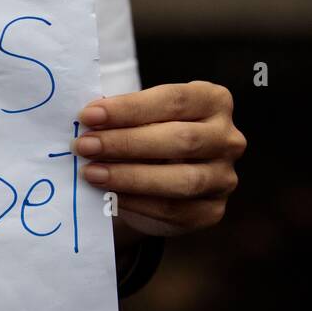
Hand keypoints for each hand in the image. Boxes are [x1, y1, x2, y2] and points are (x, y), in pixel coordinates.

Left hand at [76, 82, 244, 236]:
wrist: (157, 182)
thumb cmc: (145, 136)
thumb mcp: (138, 118)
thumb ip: (120, 115)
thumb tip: (87, 119)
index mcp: (212, 101)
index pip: (174, 100)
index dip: (130, 108)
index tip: (89, 115)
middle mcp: (228, 138)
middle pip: (181, 139)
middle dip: (126, 143)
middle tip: (84, 146)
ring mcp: (224, 177)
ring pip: (182, 179)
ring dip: (130, 176)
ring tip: (91, 173)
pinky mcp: (212, 210)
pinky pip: (174, 210)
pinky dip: (137, 203)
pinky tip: (108, 196)